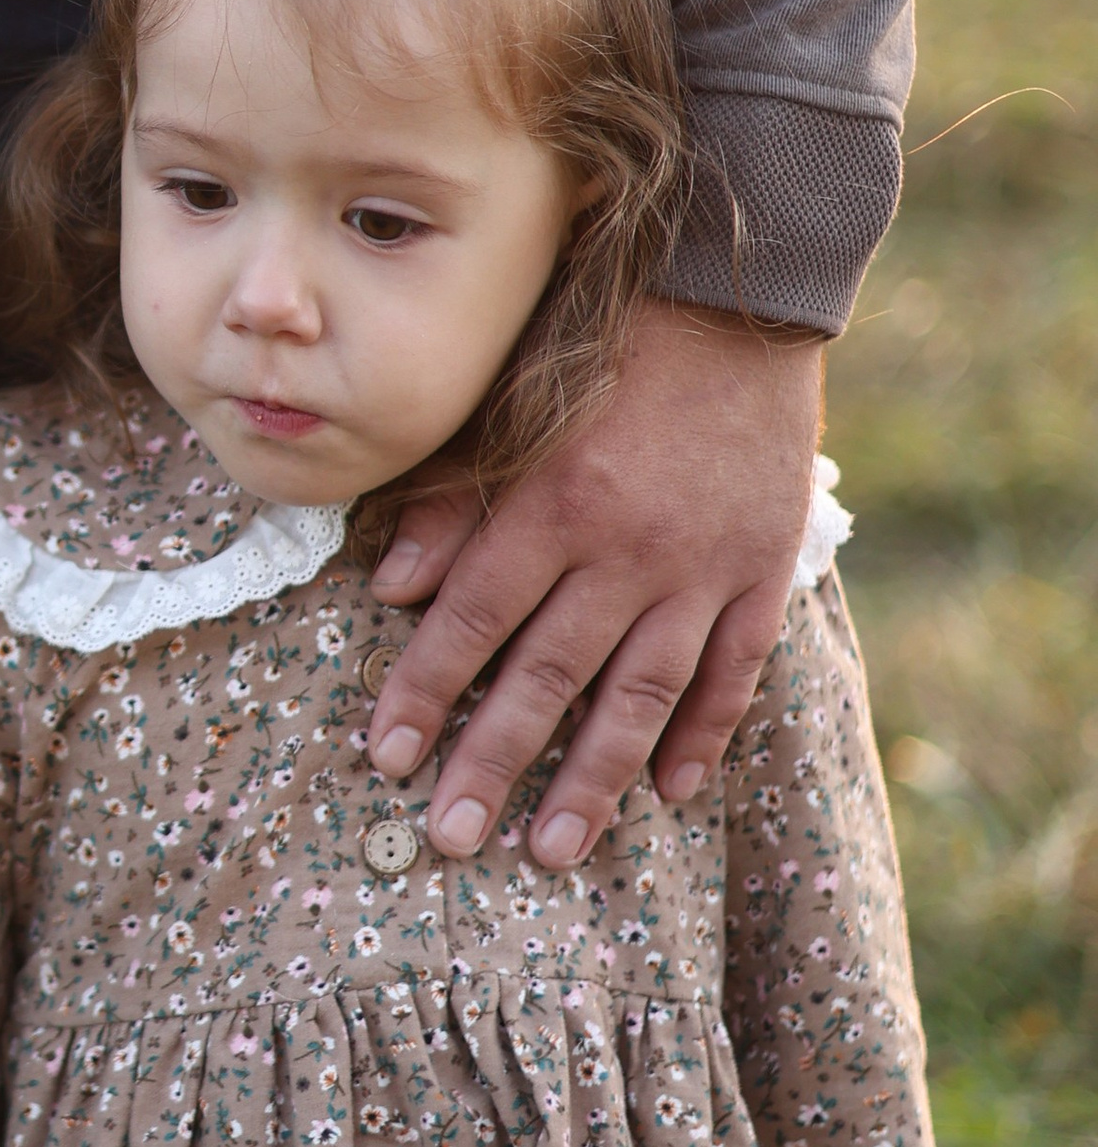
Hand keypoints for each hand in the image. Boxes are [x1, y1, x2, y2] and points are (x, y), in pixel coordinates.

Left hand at [366, 297, 823, 866]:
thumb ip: (450, 497)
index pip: (472, 619)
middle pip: (547, 675)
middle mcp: (626, 548)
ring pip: (639, 694)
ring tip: (553, 849)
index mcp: (552, 504)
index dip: (424, 690)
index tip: (385, 758)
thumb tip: (387, 587)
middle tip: (452, 838)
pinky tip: (671, 792)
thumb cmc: (599, 344)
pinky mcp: (761, 569)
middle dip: (493, 761)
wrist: (735, 297)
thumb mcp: (509, 401)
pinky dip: (703, 733)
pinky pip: (732, 670)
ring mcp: (701, 567)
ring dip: (592, 778)